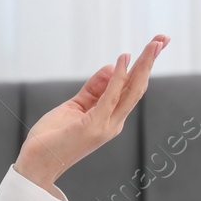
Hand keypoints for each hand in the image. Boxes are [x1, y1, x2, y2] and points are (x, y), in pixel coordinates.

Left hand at [14, 35, 169, 197]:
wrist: (37, 163)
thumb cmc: (54, 137)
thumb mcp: (75, 106)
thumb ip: (94, 89)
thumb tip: (113, 67)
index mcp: (111, 117)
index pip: (132, 88)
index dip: (144, 65)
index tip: (156, 44)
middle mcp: (114, 121)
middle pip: (138, 86)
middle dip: (151, 61)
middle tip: (163, 38)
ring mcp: (106, 124)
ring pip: (132, 90)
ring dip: (143, 65)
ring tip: (153, 44)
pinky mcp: (94, 125)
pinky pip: (110, 96)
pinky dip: (118, 76)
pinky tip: (124, 59)